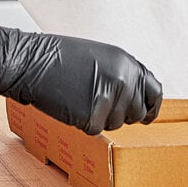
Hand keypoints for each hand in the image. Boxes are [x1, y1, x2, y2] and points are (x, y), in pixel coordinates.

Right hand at [0, 24, 161, 134]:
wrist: (32, 61)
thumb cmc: (63, 58)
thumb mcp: (104, 57)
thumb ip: (125, 75)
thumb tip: (140, 98)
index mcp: (129, 64)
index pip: (155, 92)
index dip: (150, 107)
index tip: (146, 116)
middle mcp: (125, 80)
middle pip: (136, 114)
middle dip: (120, 113)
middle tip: (98, 101)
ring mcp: (110, 98)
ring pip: (116, 124)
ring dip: (101, 117)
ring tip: (82, 96)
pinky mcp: (93, 114)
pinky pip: (96, 129)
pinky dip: (83, 122)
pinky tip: (72, 104)